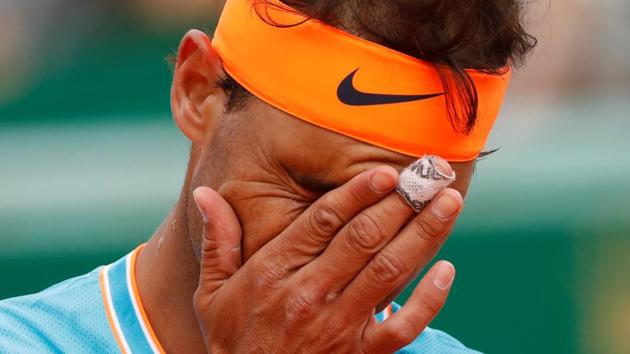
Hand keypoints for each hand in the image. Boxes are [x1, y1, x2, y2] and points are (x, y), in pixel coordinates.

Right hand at [192, 163, 462, 352]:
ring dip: (423, 235)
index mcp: (274, 273)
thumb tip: (205, 195)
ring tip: (449, 203)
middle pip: (364, 239)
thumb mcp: (211, 292)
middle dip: (401, 203)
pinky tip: (447, 271)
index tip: (386, 171)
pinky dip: (428, 300)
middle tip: (431, 174)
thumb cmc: (232, 339)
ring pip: (390, 272)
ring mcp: (339, 327)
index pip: (322, 223)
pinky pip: (402, 326)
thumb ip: (217, 241)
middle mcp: (310, 295)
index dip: (357, 194)